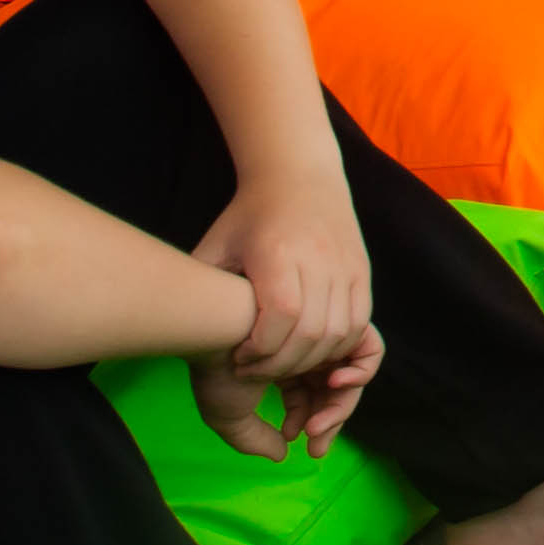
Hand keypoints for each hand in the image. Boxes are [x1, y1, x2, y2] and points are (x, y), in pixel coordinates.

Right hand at [188, 330, 379, 460]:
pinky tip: (334, 384)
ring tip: (318, 425)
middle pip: (332, 391)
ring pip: (349, 378)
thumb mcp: (230, 416)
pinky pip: (369, 350)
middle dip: (328, 421)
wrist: (221, 326)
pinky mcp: (343, 319)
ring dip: (340, 406)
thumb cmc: (219, 370)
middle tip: (316, 445)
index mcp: (284, 366)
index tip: (300, 443)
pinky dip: (360, 372)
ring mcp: (325, 336)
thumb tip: (282, 454)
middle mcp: (306, 351)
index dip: (310, 423)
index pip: (311, 400)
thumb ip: (255, 439)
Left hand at [196, 167, 377, 393]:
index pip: (281, 314)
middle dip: (280, 365)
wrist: (298, 174)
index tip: (238, 358)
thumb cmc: (248, 215)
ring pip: (338, 333)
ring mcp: (346, 266)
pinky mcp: (360, 272)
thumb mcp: (215, 246)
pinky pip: (357, 323)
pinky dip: (335, 347)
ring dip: (308, 361)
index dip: (261, 349)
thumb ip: (201, 288)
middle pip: (311, 331)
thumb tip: (183, 333)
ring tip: (279, 362)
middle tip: (254, 370)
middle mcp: (319, 259)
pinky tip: (308, 349)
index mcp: (279, 252)